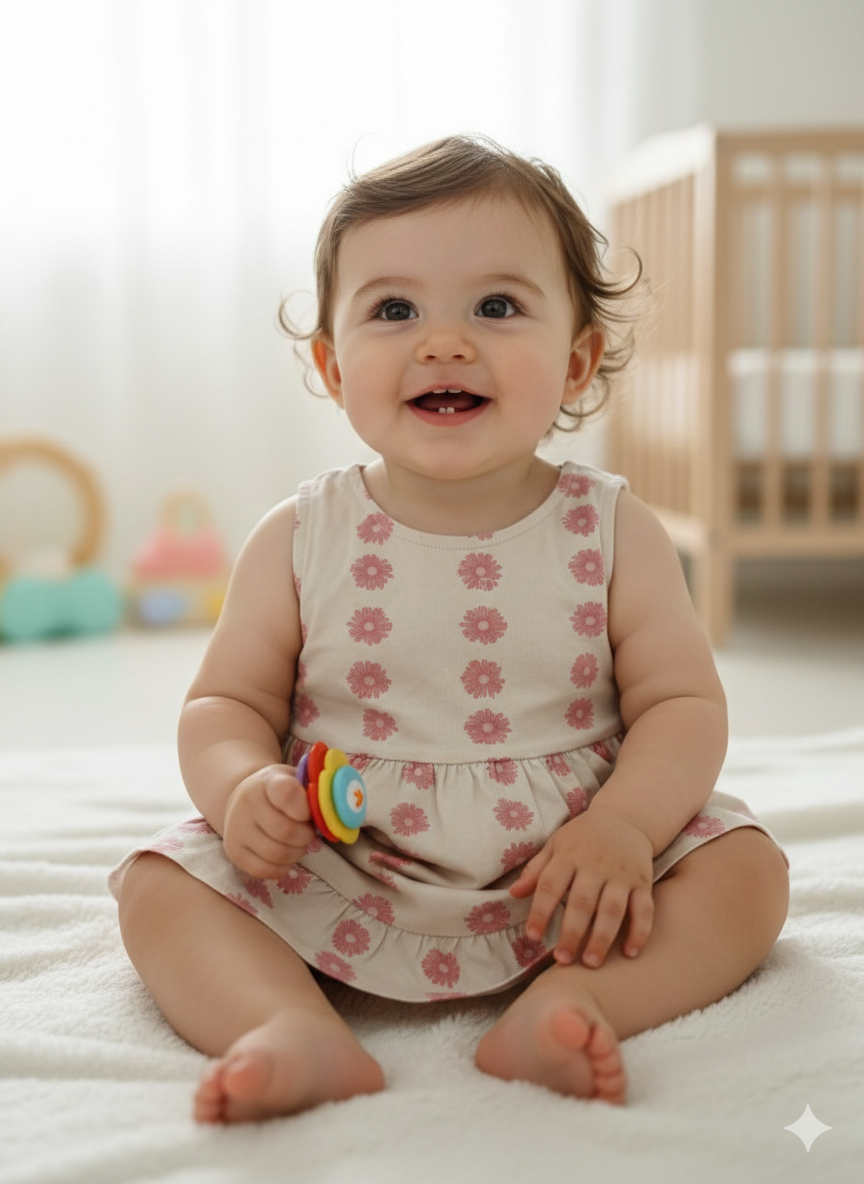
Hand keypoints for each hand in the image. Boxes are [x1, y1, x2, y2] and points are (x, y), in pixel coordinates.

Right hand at [222, 764, 314, 878]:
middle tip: (307, 831)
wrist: (241, 799)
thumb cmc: (278, 791)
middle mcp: (246, 804)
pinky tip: (285, 855)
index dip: (305, 808)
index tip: (308, 812)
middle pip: (286, 831)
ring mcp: (237, 830)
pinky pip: (265, 871)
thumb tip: (338, 809)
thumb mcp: (295, 779)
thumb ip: (315, 791)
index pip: (287, 794)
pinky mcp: (234, 853)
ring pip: (277, 854)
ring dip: (296, 852)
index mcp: (267, 782)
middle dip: (305, 835)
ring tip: (296, 842)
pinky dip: (283, 867)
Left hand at [509, 804, 654, 967]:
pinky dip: (639, 931)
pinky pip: (644, 909)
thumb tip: (514, 893)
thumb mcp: (555, 845)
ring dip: (602, 937)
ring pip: (613, 909)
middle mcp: (595, 865)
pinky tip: (630, 953)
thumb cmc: (583, 836)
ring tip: (591, 962)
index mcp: (569, 856)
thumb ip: (536, 870)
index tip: (533, 936)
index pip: (550, 886)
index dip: (540, 912)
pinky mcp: (643, 882)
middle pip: (582, 902)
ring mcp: (621, 874)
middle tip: (562, 959)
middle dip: (572, 932)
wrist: (625, 818)